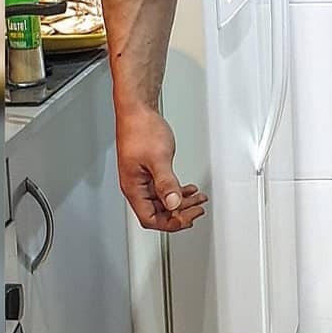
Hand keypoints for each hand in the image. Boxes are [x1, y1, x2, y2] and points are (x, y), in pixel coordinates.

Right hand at [115, 105, 207, 231]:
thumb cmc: (141, 129)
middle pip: (157, 212)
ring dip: (180, 202)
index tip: (188, 218)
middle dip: (179, 213)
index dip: (170, 223)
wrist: (137, 110)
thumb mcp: (158, 158)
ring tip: (197, 199)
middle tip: (198, 208)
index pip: (150, 219)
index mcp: (133, 188)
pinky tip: (187, 188)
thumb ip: (166, 183)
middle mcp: (136, 186)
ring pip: (162, 200)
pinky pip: (163, 187)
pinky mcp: (148, 169)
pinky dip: (177, 190)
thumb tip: (173, 204)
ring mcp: (142, 177)